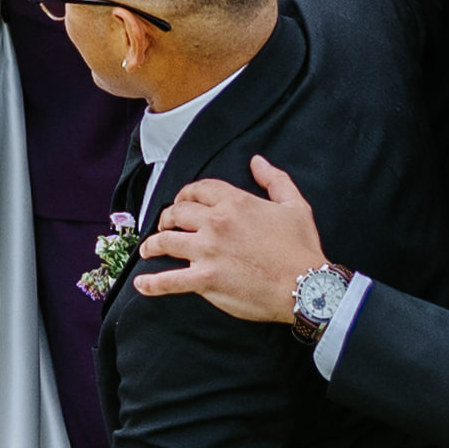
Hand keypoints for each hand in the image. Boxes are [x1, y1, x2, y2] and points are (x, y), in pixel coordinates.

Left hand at [140, 150, 330, 319]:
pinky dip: (151, 283)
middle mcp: (216, 223)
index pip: (198, 190)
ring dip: (152, 245)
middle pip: (177, 213)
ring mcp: (208, 252)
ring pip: (166, 242)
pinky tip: (141, 283)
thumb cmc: (301, 248)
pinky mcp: (205, 280)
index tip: (182, 201)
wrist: (307, 286)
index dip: (186, 194)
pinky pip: (169, 280)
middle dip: (166, 217)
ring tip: (148, 249)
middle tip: (164, 224)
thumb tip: (257, 161)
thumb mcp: (294, 205)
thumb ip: (274, 179)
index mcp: (235, 202)